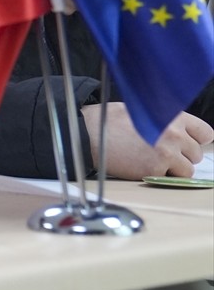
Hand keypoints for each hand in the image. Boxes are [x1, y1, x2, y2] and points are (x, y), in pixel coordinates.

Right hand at [81, 103, 212, 179]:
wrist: (87, 132)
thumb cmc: (109, 120)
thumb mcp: (141, 111)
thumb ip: (163, 120)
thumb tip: (179, 133)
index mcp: (172, 116)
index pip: (205, 133)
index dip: (195, 140)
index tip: (185, 144)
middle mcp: (174, 134)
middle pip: (196, 154)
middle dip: (182, 156)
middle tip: (162, 155)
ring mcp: (167, 153)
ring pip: (187, 170)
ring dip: (174, 169)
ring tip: (153, 163)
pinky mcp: (155, 168)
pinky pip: (169, 178)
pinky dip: (159, 176)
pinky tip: (143, 167)